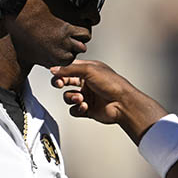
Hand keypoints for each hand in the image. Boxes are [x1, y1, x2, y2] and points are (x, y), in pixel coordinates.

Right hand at [50, 60, 166, 142]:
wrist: (122, 103)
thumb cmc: (112, 84)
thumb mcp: (89, 70)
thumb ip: (69, 69)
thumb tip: (54, 69)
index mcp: (88, 70)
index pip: (69, 68)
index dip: (61, 71)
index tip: (55, 73)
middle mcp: (86, 82)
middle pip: (65, 82)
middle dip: (60, 83)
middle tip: (60, 84)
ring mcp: (87, 96)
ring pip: (68, 97)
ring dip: (71, 98)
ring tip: (80, 98)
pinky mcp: (87, 109)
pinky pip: (74, 110)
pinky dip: (77, 109)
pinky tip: (84, 106)